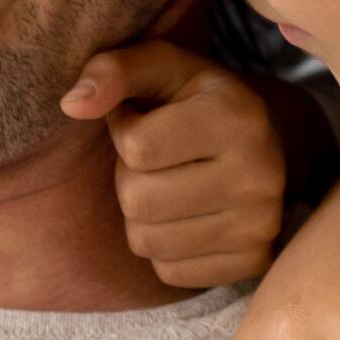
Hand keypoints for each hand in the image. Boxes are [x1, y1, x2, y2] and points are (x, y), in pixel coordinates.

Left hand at [60, 38, 295, 290]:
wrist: (267, 143)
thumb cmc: (198, 100)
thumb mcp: (161, 67)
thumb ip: (114, 71)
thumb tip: (72, 104)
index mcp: (237, 118)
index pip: (137, 148)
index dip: (123, 132)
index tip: (142, 120)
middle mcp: (258, 175)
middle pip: (138, 201)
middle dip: (130, 178)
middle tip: (154, 159)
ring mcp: (260, 225)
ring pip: (148, 242)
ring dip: (141, 216)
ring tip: (168, 184)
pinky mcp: (254, 262)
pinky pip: (169, 272)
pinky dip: (163, 247)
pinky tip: (185, 215)